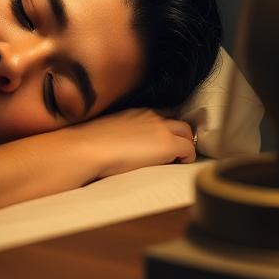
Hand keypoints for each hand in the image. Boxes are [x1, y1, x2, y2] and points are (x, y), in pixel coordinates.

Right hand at [78, 108, 195, 180]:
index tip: (162, 142)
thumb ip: (120, 133)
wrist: (89, 147)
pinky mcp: (168, 144)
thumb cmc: (90, 144)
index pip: (162, 116)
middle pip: (178, 122)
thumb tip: (119, 144)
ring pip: (187, 132)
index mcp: (137, 112)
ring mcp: (162, 129)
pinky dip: (186, 158)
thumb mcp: (108, 131)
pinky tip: (177, 166)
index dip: (166, 129)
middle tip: (176, 153)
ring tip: (177, 161)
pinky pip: (189, 149)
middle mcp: (152, 116)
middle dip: (181, 136)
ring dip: (185, 146)